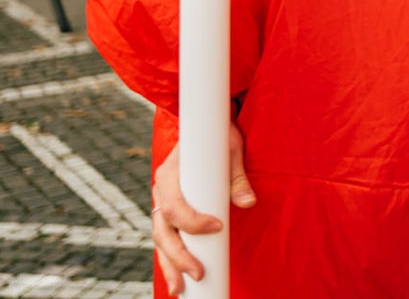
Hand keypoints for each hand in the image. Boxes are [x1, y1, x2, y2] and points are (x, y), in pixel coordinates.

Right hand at [150, 119, 254, 293]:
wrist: (208, 126)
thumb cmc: (219, 137)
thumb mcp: (231, 149)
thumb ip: (237, 176)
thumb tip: (248, 203)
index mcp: (169, 175)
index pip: (174, 206)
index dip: (193, 221)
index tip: (218, 227)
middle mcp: (161, 191)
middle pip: (163, 230)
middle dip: (180, 255)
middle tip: (199, 273)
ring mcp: (163, 203)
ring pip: (161, 239)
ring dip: (170, 265)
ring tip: (179, 290)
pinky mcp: (171, 212)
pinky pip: (167, 239)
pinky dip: (171, 260)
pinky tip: (178, 280)